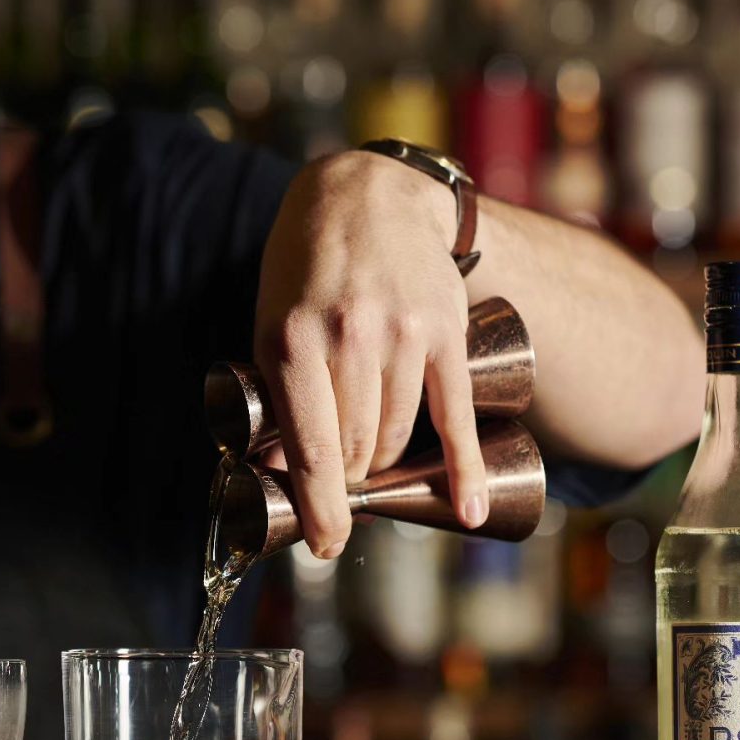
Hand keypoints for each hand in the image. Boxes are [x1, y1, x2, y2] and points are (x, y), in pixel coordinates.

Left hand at [254, 150, 487, 556]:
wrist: (366, 195)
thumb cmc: (305, 269)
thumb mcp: (270, 325)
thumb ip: (279, 397)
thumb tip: (282, 473)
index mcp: (291, 342)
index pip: (312, 449)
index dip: (321, 508)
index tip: (325, 544)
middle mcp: (349, 339)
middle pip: (357, 450)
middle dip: (349, 477)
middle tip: (344, 473)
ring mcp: (403, 335)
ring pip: (398, 437)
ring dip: (385, 460)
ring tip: (372, 451)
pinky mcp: (447, 332)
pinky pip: (457, 414)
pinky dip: (464, 469)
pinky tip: (469, 508)